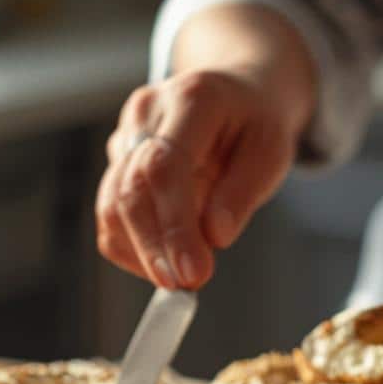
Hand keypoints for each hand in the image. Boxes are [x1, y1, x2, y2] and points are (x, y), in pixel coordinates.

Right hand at [96, 69, 298, 289]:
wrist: (237, 97)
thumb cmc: (255, 124)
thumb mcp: (271, 153)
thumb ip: (242, 193)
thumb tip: (214, 236)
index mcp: (192, 100)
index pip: (165, 166)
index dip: (174, 226)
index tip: (193, 273)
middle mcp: (148, 113)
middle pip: (130, 189)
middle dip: (154, 249)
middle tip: (186, 287)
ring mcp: (125, 136)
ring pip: (111, 206)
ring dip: (142, 253)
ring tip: (182, 276)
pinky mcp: (117, 163)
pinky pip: (111, 216)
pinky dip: (134, 249)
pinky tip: (166, 260)